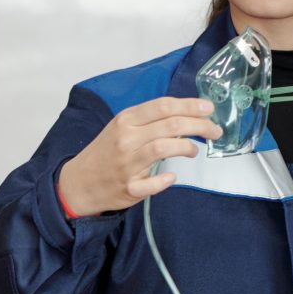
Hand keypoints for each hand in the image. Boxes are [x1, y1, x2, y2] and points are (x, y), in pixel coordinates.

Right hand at [57, 96, 222, 216]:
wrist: (78, 183)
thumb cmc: (105, 153)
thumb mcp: (121, 128)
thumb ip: (149, 121)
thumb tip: (185, 115)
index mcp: (125, 120)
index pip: (164, 106)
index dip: (190, 105)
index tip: (208, 108)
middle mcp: (126, 139)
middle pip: (171, 126)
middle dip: (200, 126)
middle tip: (214, 131)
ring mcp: (126, 164)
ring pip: (165, 148)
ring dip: (187, 148)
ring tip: (195, 151)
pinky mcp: (128, 188)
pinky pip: (153, 183)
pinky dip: (166, 179)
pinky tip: (172, 176)